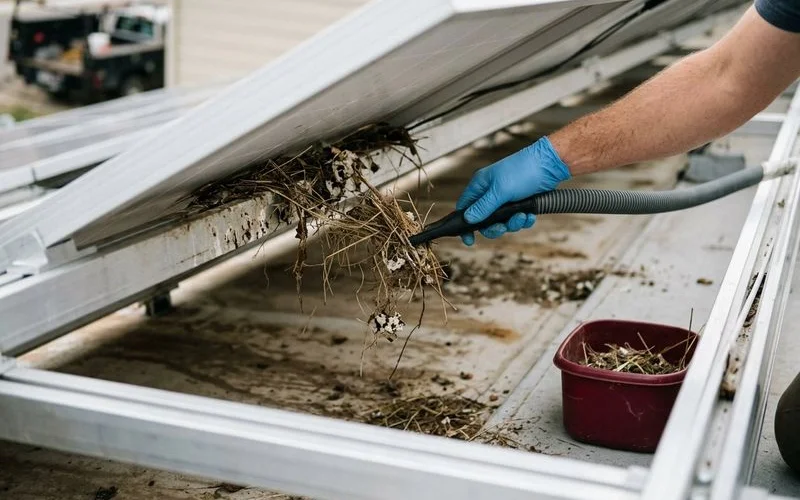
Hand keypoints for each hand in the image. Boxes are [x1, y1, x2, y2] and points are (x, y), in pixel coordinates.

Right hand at [456, 136, 570, 244]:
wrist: (550, 164)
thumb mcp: (501, 191)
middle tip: (503, 228)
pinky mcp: (519, 202)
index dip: (465, 224)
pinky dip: (523, 220)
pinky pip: (516, 218)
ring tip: (523, 216)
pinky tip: (530, 215)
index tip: (470, 239)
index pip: (465, 207)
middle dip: (495, 227)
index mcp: (480, 185)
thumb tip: (468, 219)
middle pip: (484, 220)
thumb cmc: (523, 171)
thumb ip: (483, 207)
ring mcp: (505, 198)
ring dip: (513, 223)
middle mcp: (490, 192)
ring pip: (502, 221)